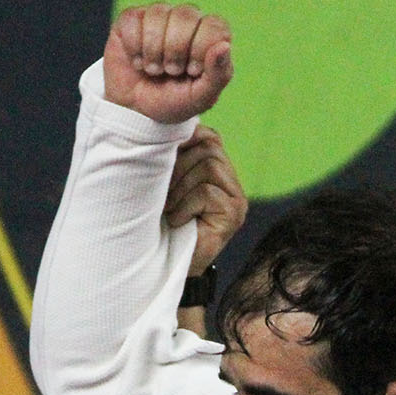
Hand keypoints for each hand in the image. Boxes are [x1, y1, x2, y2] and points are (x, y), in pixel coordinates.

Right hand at [105, 4, 232, 124]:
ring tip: (153, 69)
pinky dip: (134, 47)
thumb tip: (224, 46)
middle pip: (186, 15)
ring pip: (158, 13)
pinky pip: (133, 20)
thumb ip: (218, 74)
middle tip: (171, 71)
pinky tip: (137, 61)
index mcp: (210, 36)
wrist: (136, 111)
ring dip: (153, 50)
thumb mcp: (200, 98)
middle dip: (176, 50)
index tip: (193, 70)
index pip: (214, 25)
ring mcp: (159, 16)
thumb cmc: (174, 102)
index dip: (201, 48)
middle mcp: (187, 20)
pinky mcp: (132, 19)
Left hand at [166, 126, 248, 274]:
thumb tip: (164, 128)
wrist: (164, 266)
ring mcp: (237, 199)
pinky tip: (177, 222)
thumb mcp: (163, 183)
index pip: (209, 137)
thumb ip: (172, 157)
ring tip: (168, 209)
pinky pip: (206, 192)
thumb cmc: (159, 223)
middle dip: (178, 166)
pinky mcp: (235, 215)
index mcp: (217, 171)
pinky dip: (184, 206)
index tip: (159, 153)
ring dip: (179, 188)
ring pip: (208, 167)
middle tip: (161, 192)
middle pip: (209, 148)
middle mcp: (232, 183)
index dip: (185, 138)